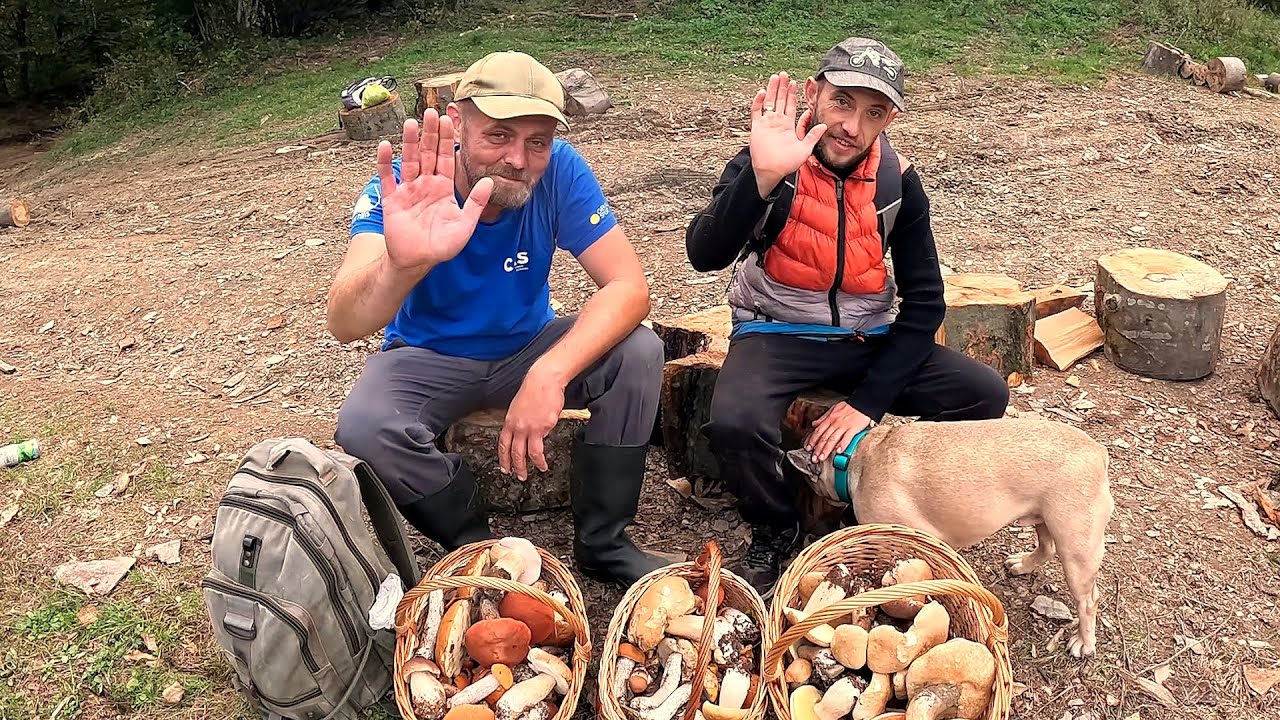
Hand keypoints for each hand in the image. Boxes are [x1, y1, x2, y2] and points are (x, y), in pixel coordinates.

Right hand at [377, 110, 492, 271]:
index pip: (446, 159)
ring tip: (409, 122)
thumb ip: (476, 203)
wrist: (417, 261)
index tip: (447, 120)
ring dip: (409, 142)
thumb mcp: (465, 225)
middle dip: (429, 134)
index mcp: (443, 188)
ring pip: (409, 161)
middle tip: (429, 112)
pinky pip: (388, 178)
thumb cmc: (442, 245)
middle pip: (428, 154)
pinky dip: (385, 163)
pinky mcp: (392, 200)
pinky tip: (386, 146)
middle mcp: (425, 185)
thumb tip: (491, 180)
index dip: (447, 140)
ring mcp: (408, 191)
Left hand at [498, 371, 566, 480]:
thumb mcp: (518, 408)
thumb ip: (519, 423)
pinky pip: (544, 442)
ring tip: (540, 469)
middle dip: (517, 467)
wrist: (543, 380)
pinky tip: (546, 457)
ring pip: (530, 453)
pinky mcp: (544, 426)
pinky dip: (543, 453)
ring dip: (534, 464)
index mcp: (509, 422)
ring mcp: (531, 427)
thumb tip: (525, 435)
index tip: (505, 468)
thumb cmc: (533, 390)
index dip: (504, 459)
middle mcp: (518, 427)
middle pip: (515, 452)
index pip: (503, 445)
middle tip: (520, 476)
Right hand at [749, 71, 826, 197]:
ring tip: (775, 77)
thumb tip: (824, 125)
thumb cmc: (787, 163)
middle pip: (779, 100)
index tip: (794, 83)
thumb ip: (813, 136)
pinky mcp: (757, 128)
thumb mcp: (805, 149)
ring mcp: (766, 124)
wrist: (772, 171)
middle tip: (783, 74)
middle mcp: (777, 122)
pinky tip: (762, 92)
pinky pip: (756, 112)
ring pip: (768, 102)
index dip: (792, 94)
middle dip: (781, 87)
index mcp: (788, 125)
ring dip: (771, 90)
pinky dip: (758, 102)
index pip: (790, 105)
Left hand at [806, 402, 870, 463]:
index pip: (818, 431)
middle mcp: (835, 423)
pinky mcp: (853, 429)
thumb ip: (823, 418)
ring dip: (826, 449)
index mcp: (830, 419)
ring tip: (822, 457)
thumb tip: (814, 424)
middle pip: (824, 437)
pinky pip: (847, 438)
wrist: (863, 403)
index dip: (812, 441)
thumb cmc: (849, 407)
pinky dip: (842, 445)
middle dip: (818, 449)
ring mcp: (844, 426)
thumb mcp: (833, 409)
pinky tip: (838, 451)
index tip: (808, 448)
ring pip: (833, 439)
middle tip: (814, 458)